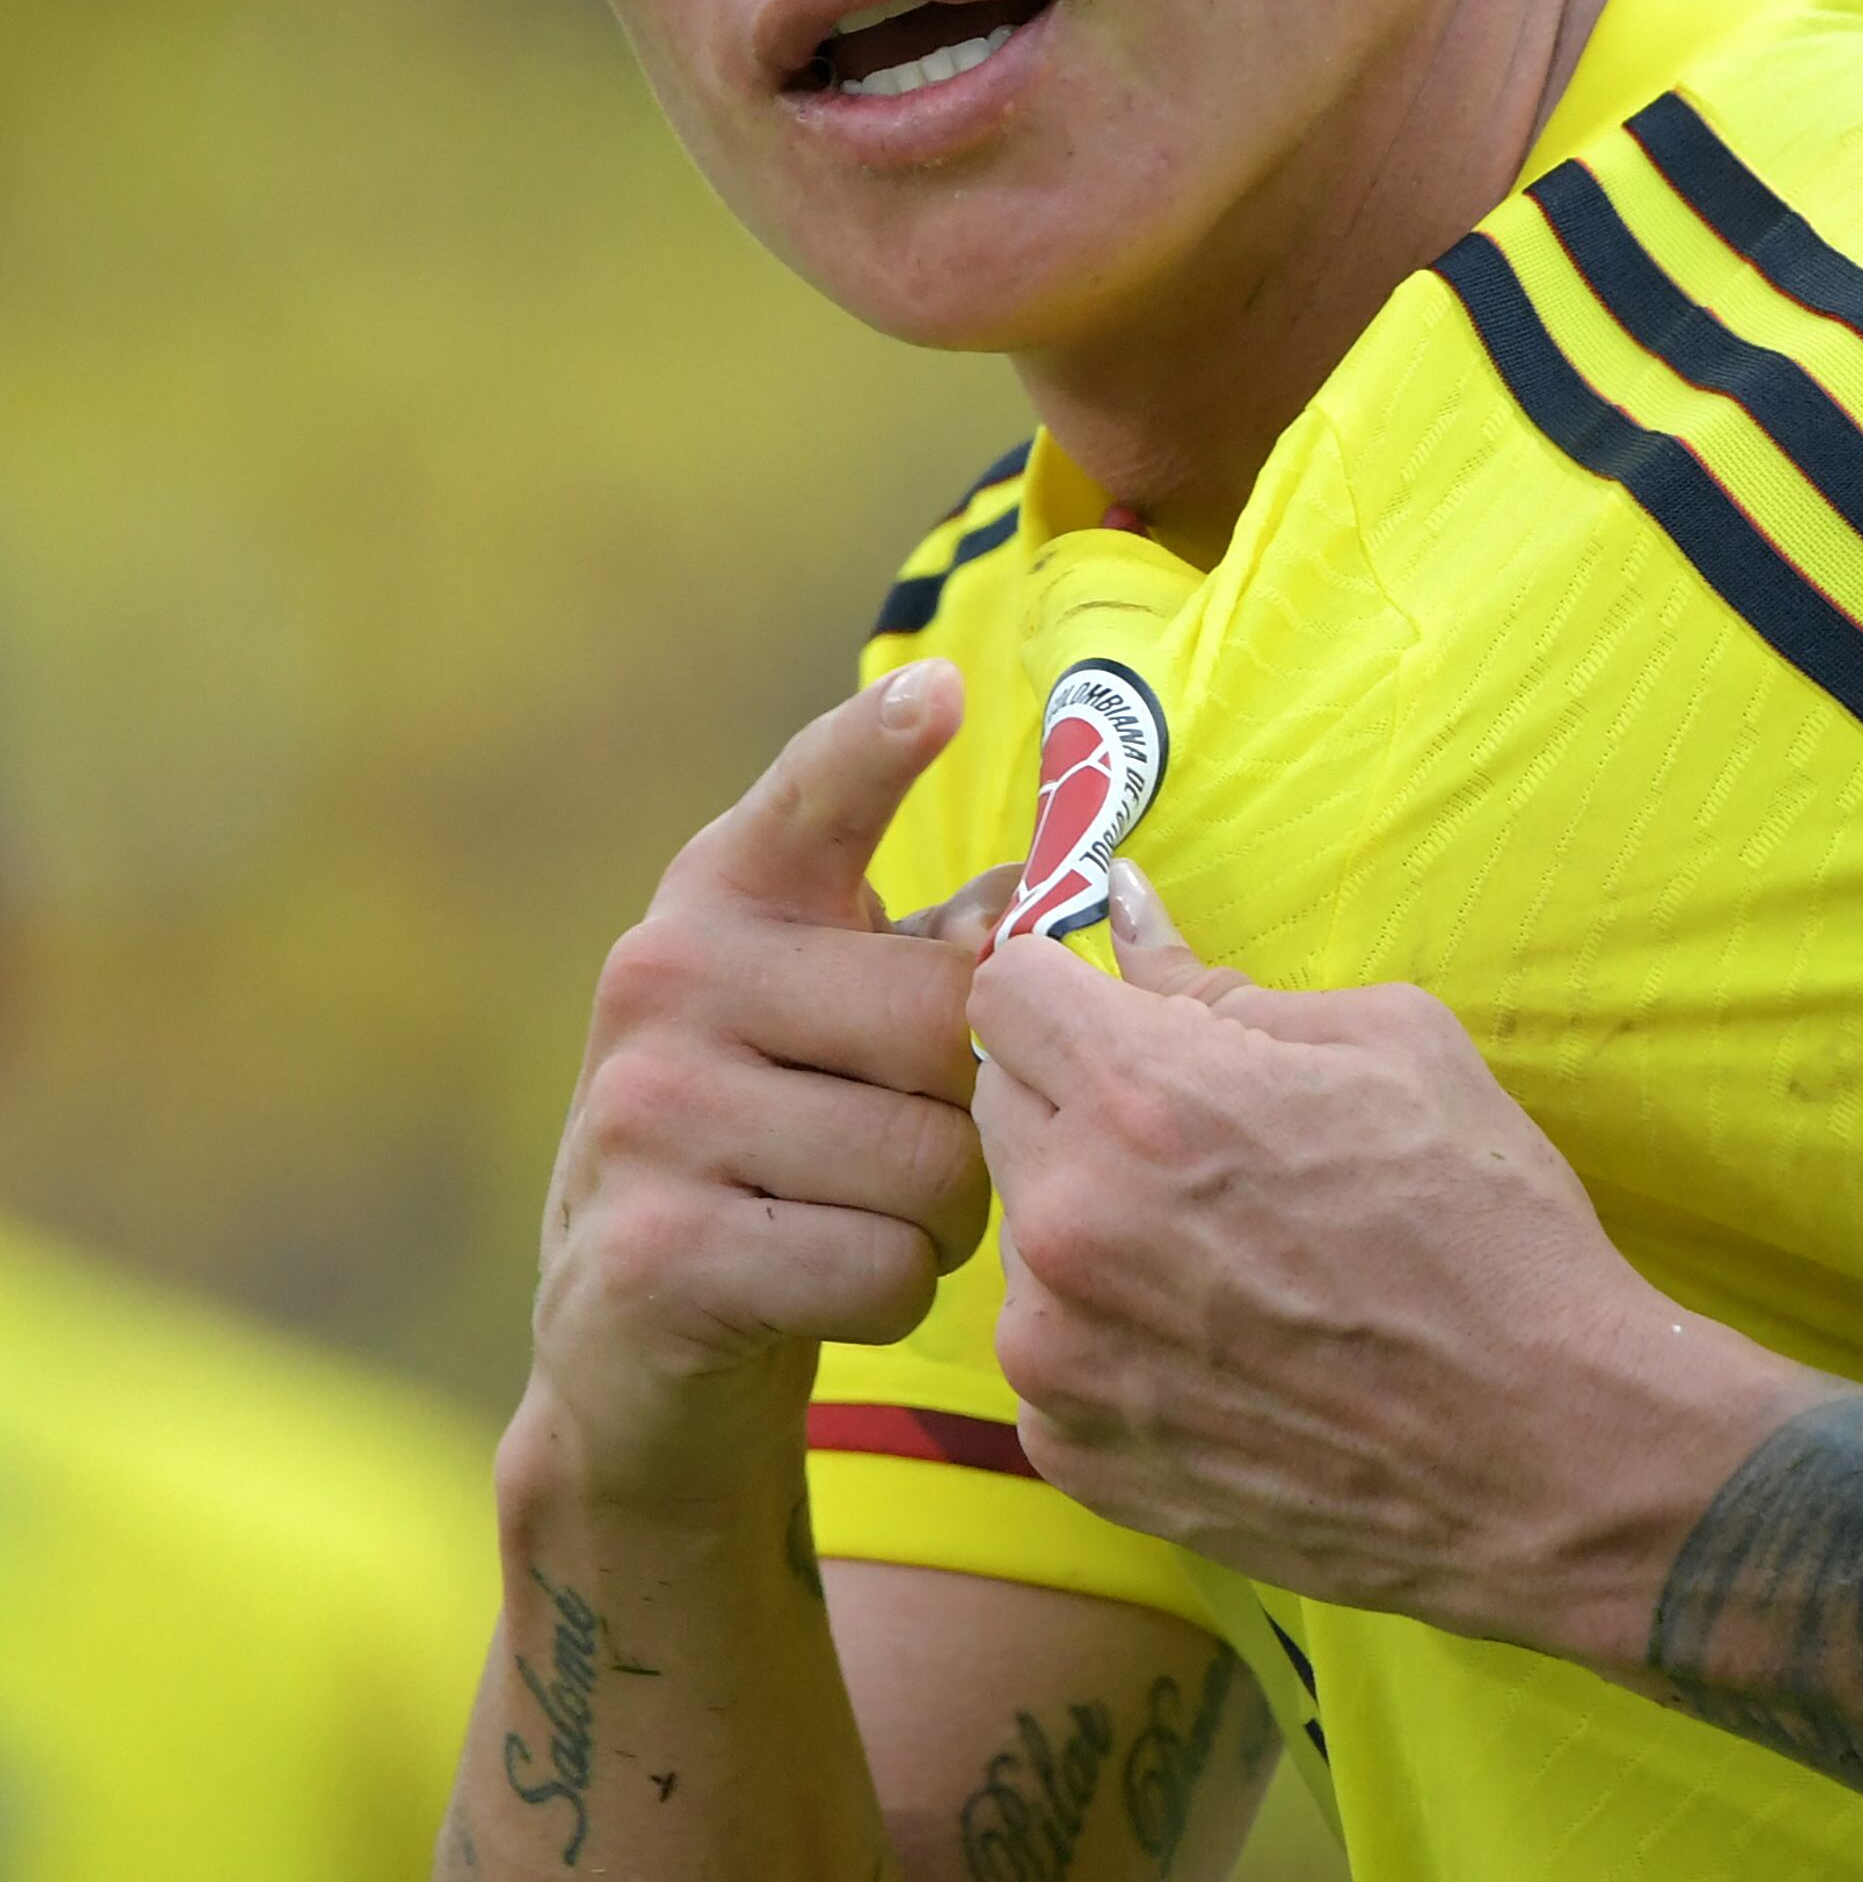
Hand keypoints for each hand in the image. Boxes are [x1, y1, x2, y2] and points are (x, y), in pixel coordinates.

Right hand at [518, 662, 1012, 1509]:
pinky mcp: (661, 1255)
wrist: (628, 1343)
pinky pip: (886, 1266)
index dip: (879, 745)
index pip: (813, 797)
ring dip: (947, 1215)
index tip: (945, 688)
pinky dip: (897, 1294)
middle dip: (978, 1105)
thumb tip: (1064, 881)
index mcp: (721, 896)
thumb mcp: (830, 1013)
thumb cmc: (779, 1138)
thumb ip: (936, 943)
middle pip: (948, 1019)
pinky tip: (825, 1281)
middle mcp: (664, 978)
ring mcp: (649, 1115)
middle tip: (918, 1141)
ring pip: (931, 1160)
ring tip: (867, 1212)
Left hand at [969, 863, 1803, 1674]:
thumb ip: (1219, 979)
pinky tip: (1220, 1342)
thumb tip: (1128, 909)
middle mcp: (1073, 1223)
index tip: (1113, 1011)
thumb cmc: (1489, 1229)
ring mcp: (1061, 1354)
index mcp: (1142, 1097)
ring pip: (1026, 1228)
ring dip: (1092, 1216)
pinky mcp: (1075, 1454)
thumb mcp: (1388, 1043)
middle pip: (1000, 1099)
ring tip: (1225, 1252)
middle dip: (1077, 1092)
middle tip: (1192, 1134)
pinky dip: (1110, 1331)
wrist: (1554, 1456)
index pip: (1003, 986)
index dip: (1064, 983)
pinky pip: (1051, 1345)